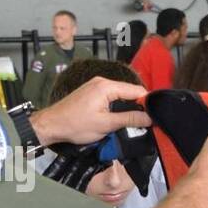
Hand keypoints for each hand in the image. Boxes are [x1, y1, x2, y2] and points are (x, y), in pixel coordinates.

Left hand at [30, 77, 151, 146]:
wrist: (51, 125)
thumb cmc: (75, 125)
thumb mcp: (106, 125)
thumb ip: (129, 119)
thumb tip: (149, 118)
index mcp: (106, 86)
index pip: (136, 90)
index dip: (148, 103)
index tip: (155, 116)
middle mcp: (102, 82)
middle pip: (129, 91)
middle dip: (139, 105)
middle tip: (147, 121)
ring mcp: (96, 86)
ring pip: (121, 94)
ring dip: (129, 107)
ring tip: (136, 121)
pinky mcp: (92, 92)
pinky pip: (112, 96)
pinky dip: (119, 106)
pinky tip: (122, 117)